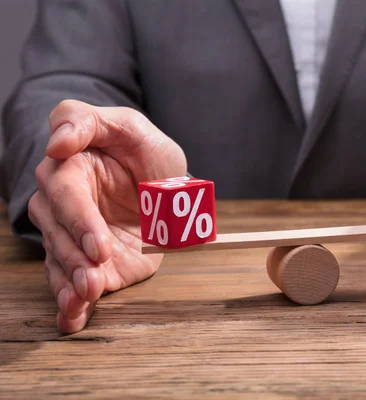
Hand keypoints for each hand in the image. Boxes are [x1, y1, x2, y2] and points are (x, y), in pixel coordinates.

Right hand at [28, 100, 186, 332]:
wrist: (167, 188)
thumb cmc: (146, 153)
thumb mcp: (130, 127)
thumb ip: (89, 121)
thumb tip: (56, 141)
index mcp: (70, 168)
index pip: (64, 193)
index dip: (79, 219)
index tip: (98, 244)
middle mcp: (65, 205)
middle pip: (58, 233)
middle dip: (76, 257)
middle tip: (96, 274)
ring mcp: (76, 238)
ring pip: (61, 261)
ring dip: (71, 283)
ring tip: (86, 297)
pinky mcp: (90, 263)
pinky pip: (72, 285)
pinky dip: (71, 305)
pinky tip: (72, 319)